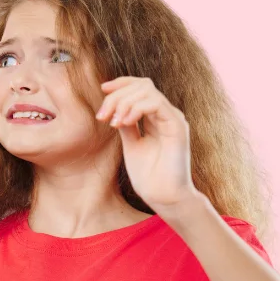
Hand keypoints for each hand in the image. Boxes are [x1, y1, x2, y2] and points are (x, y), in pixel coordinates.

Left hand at [96, 76, 200, 208]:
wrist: (164, 197)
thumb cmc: (149, 176)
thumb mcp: (131, 145)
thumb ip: (126, 125)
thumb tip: (114, 109)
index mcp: (156, 117)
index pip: (141, 87)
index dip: (122, 83)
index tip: (102, 89)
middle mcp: (166, 114)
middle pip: (142, 85)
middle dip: (117, 96)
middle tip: (102, 117)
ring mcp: (173, 119)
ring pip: (147, 91)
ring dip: (124, 102)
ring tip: (113, 123)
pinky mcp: (177, 127)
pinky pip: (156, 104)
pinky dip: (136, 108)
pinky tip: (125, 122)